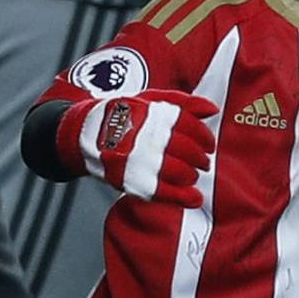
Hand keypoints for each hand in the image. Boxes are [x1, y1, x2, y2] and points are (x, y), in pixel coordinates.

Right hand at [56, 90, 215, 205]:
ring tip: (192, 174)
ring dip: (192, 175)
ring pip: (180, 172)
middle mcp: (149, 138)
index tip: (208, 145)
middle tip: (203, 161)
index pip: (192, 127)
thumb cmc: (124, 116)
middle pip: (189, 151)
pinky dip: (183, 197)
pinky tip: (194, 198)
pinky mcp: (133, 181)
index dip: (205, 138)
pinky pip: (164, 192)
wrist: (86, 134)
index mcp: (156, 115)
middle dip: (202, 159)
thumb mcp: (152, 99)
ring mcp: (141, 161)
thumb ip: (185, 103)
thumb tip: (213, 109)